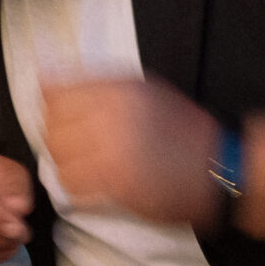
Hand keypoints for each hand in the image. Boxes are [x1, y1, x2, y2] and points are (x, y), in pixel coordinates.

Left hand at [41, 76, 222, 228]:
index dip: (52, 107)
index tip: (63, 119)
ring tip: (88, 167)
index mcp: (120, 87)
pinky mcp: (115, 182)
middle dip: (58, 138)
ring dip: (67, 163)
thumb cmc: (183, 130)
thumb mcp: (146, 91)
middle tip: (78, 148)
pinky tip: (96, 184)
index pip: (55, 92)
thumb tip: (46, 79)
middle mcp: (112, 113)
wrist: (219, 167)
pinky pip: (71, 184)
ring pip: (58, 156)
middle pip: (52, 125)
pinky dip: (77, 187)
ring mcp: (112, 148)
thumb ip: (99, 86)